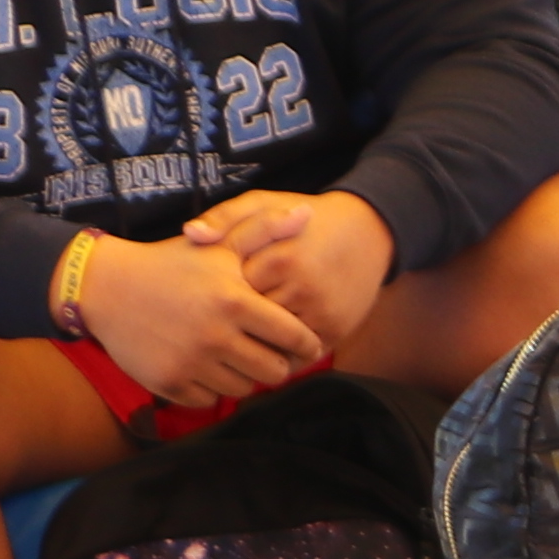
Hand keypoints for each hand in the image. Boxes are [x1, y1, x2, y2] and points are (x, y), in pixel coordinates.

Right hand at [73, 227, 322, 408]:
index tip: (305, 345)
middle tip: (266, 352)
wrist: (105, 287)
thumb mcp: (218, 245)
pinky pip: (209, 401)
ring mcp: (191, 362)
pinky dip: (210, 388)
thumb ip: (264, 230)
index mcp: (235, 302)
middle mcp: (216, 336)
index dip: (306, 345)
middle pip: (274, 372)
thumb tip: (305, 212)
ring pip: (244, 389)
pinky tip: (203, 366)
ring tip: (232, 356)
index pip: (296, 339)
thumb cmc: (170, 264)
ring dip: (243, 376)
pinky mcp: (168, 382)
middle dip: (275, 363)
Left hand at [185, 187, 394, 354]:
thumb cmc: (305, 218)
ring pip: (271, 343)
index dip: (211, 298)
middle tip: (207, 329)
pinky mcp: (337, 329)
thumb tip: (189, 234)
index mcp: (279, 258)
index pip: (229, 293)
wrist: (369, 231)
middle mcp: (302, 288)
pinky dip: (279, 356)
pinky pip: (298, 355)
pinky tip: (265, 347)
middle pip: (248, 321)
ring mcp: (321, 312)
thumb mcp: (263, 203)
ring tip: (232, 342)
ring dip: (251, 346)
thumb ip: (224, 217)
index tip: (200, 300)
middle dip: (228, 326)